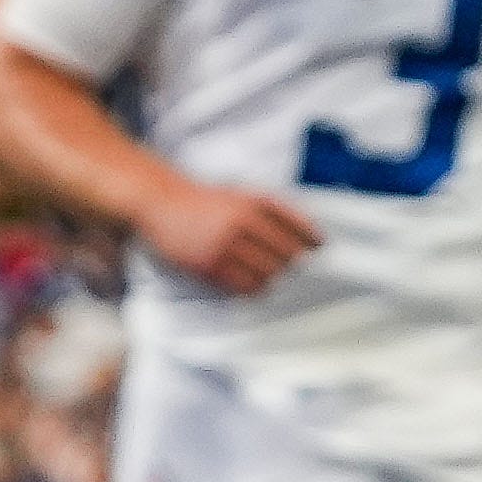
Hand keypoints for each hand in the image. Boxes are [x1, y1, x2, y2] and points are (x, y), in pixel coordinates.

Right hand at [139, 179, 321, 295]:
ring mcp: (225, 243)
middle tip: (296, 268)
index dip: (311, 237)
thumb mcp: (237, 193)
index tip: (322, 247)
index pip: (294, 223)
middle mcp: (241, 221)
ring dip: (274, 278)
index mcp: (251, 201)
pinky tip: (254, 285)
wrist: (159, 201)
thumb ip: (270, 209)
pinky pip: (245, 285)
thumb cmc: (201, 199)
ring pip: (268, 273)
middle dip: (293, 263)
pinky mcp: (209, 264)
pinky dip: (255, 288)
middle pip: (285, 253)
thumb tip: (308, 237)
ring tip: (272, 277)